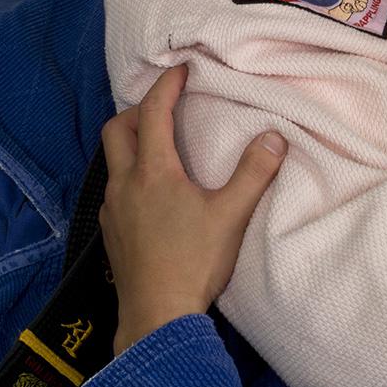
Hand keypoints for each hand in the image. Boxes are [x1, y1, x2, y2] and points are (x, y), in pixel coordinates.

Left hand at [99, 65, 286, 353]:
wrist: (157, 316)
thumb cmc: (193, 263)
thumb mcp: (231, 216)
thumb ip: (254, 173)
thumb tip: (274, 137)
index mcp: (153, 171)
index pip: (154, 112)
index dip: (167, 85)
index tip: (182, 70)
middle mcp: (125, 184)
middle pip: (118, 129)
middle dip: (140, 110)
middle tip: (166, 107)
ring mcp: (113, 210)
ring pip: (113, 160)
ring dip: (132, 143)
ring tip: (160, 144)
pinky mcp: (111, 233)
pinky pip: (114, 189)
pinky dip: (130, 174)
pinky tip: (152, 191)